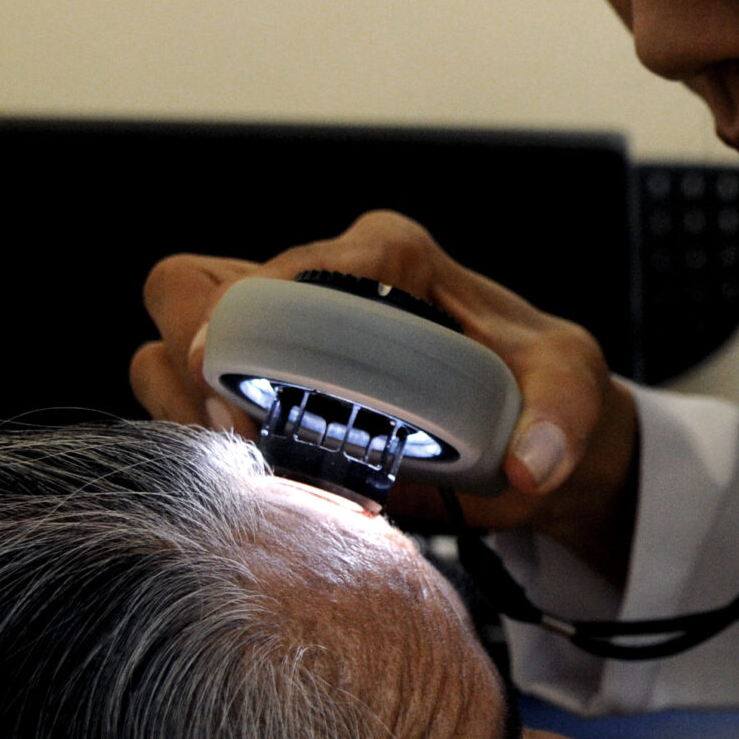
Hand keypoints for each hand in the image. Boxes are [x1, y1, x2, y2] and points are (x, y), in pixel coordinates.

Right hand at [131, 211, 639, 578]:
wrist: (525, 427)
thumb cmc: (541, 387)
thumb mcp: (571, 390)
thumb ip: (561, 420)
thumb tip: (531, 467)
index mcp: (390, 256)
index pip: (299, 262)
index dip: (259, 314)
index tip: (243, 389)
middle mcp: (317, 279)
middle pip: (190, 285)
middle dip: (195, 357)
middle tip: (239, 436)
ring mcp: (276, 332)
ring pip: (167, 341)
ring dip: (181, 405)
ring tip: (243, 465)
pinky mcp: (258, 384)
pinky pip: (181, 396)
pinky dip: (195, 439)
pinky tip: (251, 481)